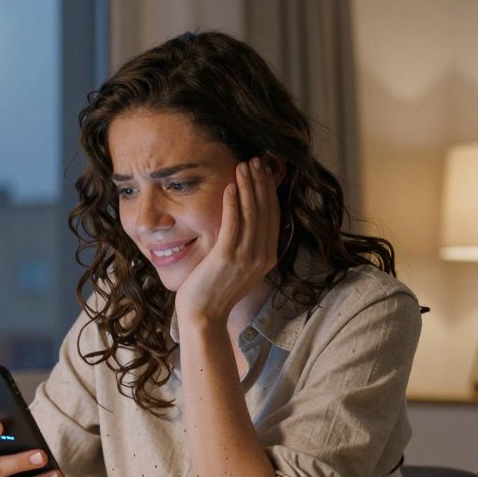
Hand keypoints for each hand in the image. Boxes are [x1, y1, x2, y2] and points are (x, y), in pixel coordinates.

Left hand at [174, 156, 281, 324]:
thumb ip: (248, 248)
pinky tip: (230, 186)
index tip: (264, 172)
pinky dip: (233, 202)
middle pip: (265, 210)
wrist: (204, 317)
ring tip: (243, 166)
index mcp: (268, 258)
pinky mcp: (227, 257)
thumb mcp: (240, 269)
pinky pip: (233, 223)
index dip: (269, 192)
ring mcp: (246, 257)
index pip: (273, 217)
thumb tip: (246, 223)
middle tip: (255, 160)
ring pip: (251, 213)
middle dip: (261, 182)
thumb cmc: (215, 292)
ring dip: (248, 186)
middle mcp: (262, 256)